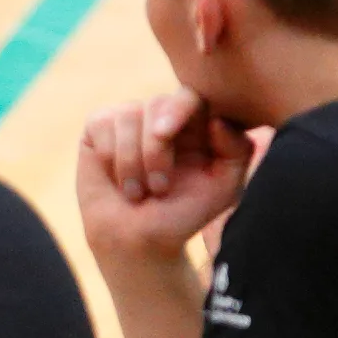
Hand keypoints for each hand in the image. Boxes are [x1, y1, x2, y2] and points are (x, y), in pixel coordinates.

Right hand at [72, 92, 260, 270]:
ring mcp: (131, 116)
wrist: (136, 241)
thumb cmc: (182, 214)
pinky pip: (103, 124)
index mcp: (197, 122)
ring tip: (138, 192)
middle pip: (158, 105)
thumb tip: (216, 120)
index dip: (179, 109)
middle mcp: (164, 114)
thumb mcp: (224, 188)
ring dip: (132, 163)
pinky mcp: (100, 125)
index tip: (165, 133)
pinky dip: (110, 158)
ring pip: (128, 117)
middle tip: (160, 188)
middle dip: (155, 151)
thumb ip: (237, 151)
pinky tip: (116, 180)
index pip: (192, 96)